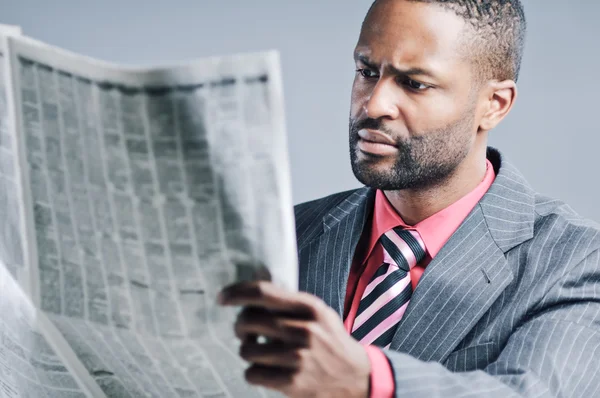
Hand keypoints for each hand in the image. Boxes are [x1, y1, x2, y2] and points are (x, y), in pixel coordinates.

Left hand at [218, 281, 370, 397]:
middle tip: (245, 332)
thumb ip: (289, 303)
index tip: (222, 297)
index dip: (237, 293)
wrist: (356, 378)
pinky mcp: (292, 382)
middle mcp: (304, 330)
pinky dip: (254, 373)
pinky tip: (267, 370)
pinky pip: (251, 374)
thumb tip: (249, 295)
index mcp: (310, 308)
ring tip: (261, 353)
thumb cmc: (330, 340)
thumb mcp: (319, 313)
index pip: (262, 293)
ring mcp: (298, 357)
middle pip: (248, 321)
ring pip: (246, 350)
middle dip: (240, 326)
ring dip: (248, 352)